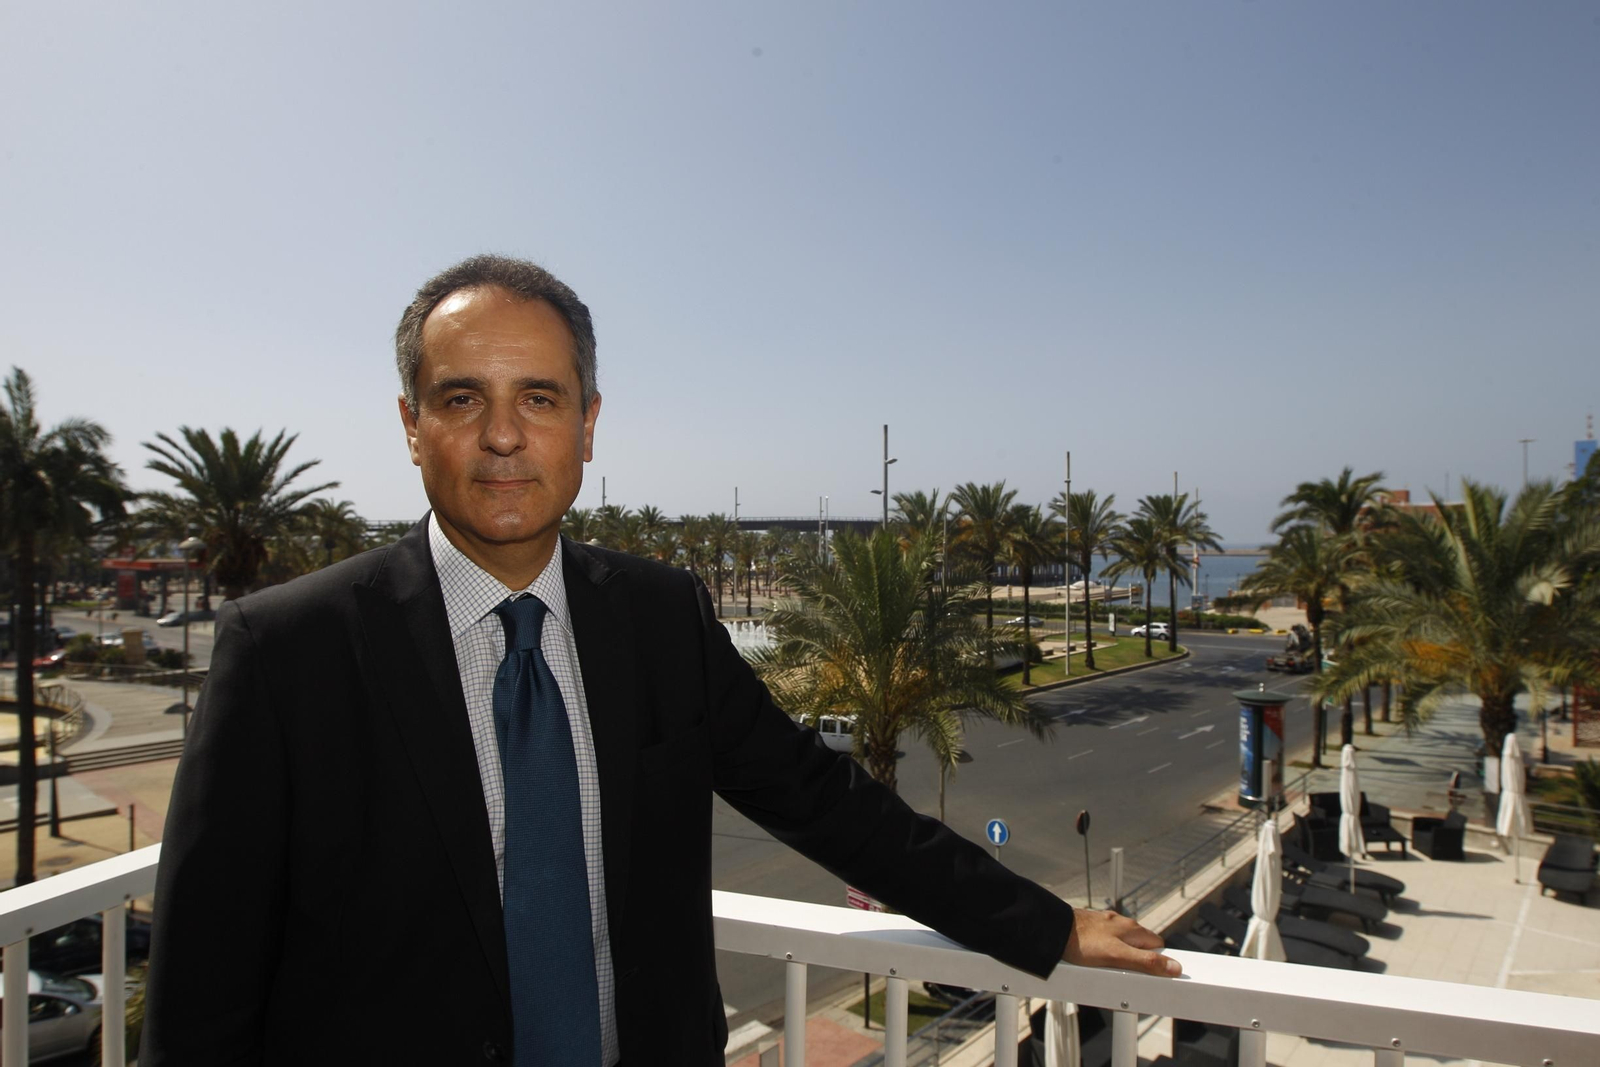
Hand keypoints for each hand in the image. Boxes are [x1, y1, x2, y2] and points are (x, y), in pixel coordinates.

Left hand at [1062, 909, 1181, 976]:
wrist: (1053, 929)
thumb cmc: (1083, 942)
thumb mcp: (1119, 957)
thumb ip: (1146, 963)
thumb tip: (1174, 967)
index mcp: (1133, 929)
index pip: (1158, 946)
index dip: (1156, 961)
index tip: (1150, 974)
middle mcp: (1122, 924)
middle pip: (1140, 946)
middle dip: (1137, 962)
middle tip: (1125, 974)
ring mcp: (1106, 925)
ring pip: (1122, 945)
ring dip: (1119, 959)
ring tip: (1106, 970)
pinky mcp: (1093, 928)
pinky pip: (1106, 944)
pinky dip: (1104, 954)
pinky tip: (1094, 962)